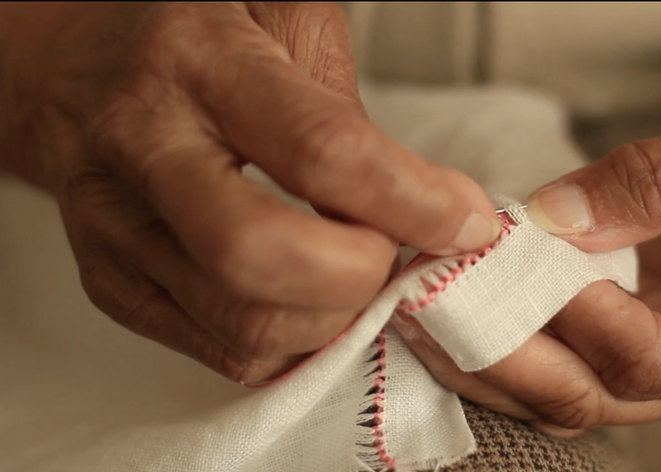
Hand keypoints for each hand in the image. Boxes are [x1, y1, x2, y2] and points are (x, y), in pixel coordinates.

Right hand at [0, 2, 498, 383]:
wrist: (83, 76)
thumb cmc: (205, 42)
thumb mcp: (285, 25)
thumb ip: (349, 110)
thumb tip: (426, 211)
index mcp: (200, 63)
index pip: (319, 152)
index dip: (411, 202)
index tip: (466, 225)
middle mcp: (143, 148)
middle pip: (260, 255)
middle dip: (357, 276)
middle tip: (390, 254)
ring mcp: (117, 229)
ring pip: (246, 323)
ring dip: (333, 317)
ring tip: (353, 272)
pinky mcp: (114, 286)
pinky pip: (225, 354)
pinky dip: (293, 344)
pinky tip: (308, 298)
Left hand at [393, 90, 660, 435]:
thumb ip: (660, 181)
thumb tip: (553, 219)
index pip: (640, 354)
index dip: (563, 309)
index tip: (500, 256)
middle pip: (590, 395)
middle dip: (499, 350)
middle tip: (424, 300)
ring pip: (568, 396)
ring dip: (490, 357)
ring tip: (422, 309)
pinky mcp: (647, 357)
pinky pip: (568, 369)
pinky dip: (511, 346)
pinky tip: (462, 313)